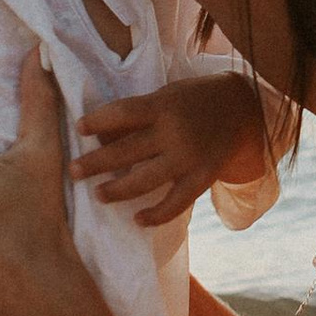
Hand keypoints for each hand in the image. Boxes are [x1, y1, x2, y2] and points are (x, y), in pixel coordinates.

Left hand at [71, 72, 269, 228]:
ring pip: (146, 180)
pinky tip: (137, 219)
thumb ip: (138, 115)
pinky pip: (176, 203)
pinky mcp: (203, 178)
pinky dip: (157, 214)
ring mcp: (189, 158)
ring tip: (98, 195)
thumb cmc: (193, 100)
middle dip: (97, 162)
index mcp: (163, 106)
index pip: (123, 113)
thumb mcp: (166, 97)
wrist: (243, 110)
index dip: (99, 121)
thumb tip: (100, 136)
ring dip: (119, 190)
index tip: (78, 129)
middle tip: (73, 172)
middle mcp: (174, 132)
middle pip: (128, 150)